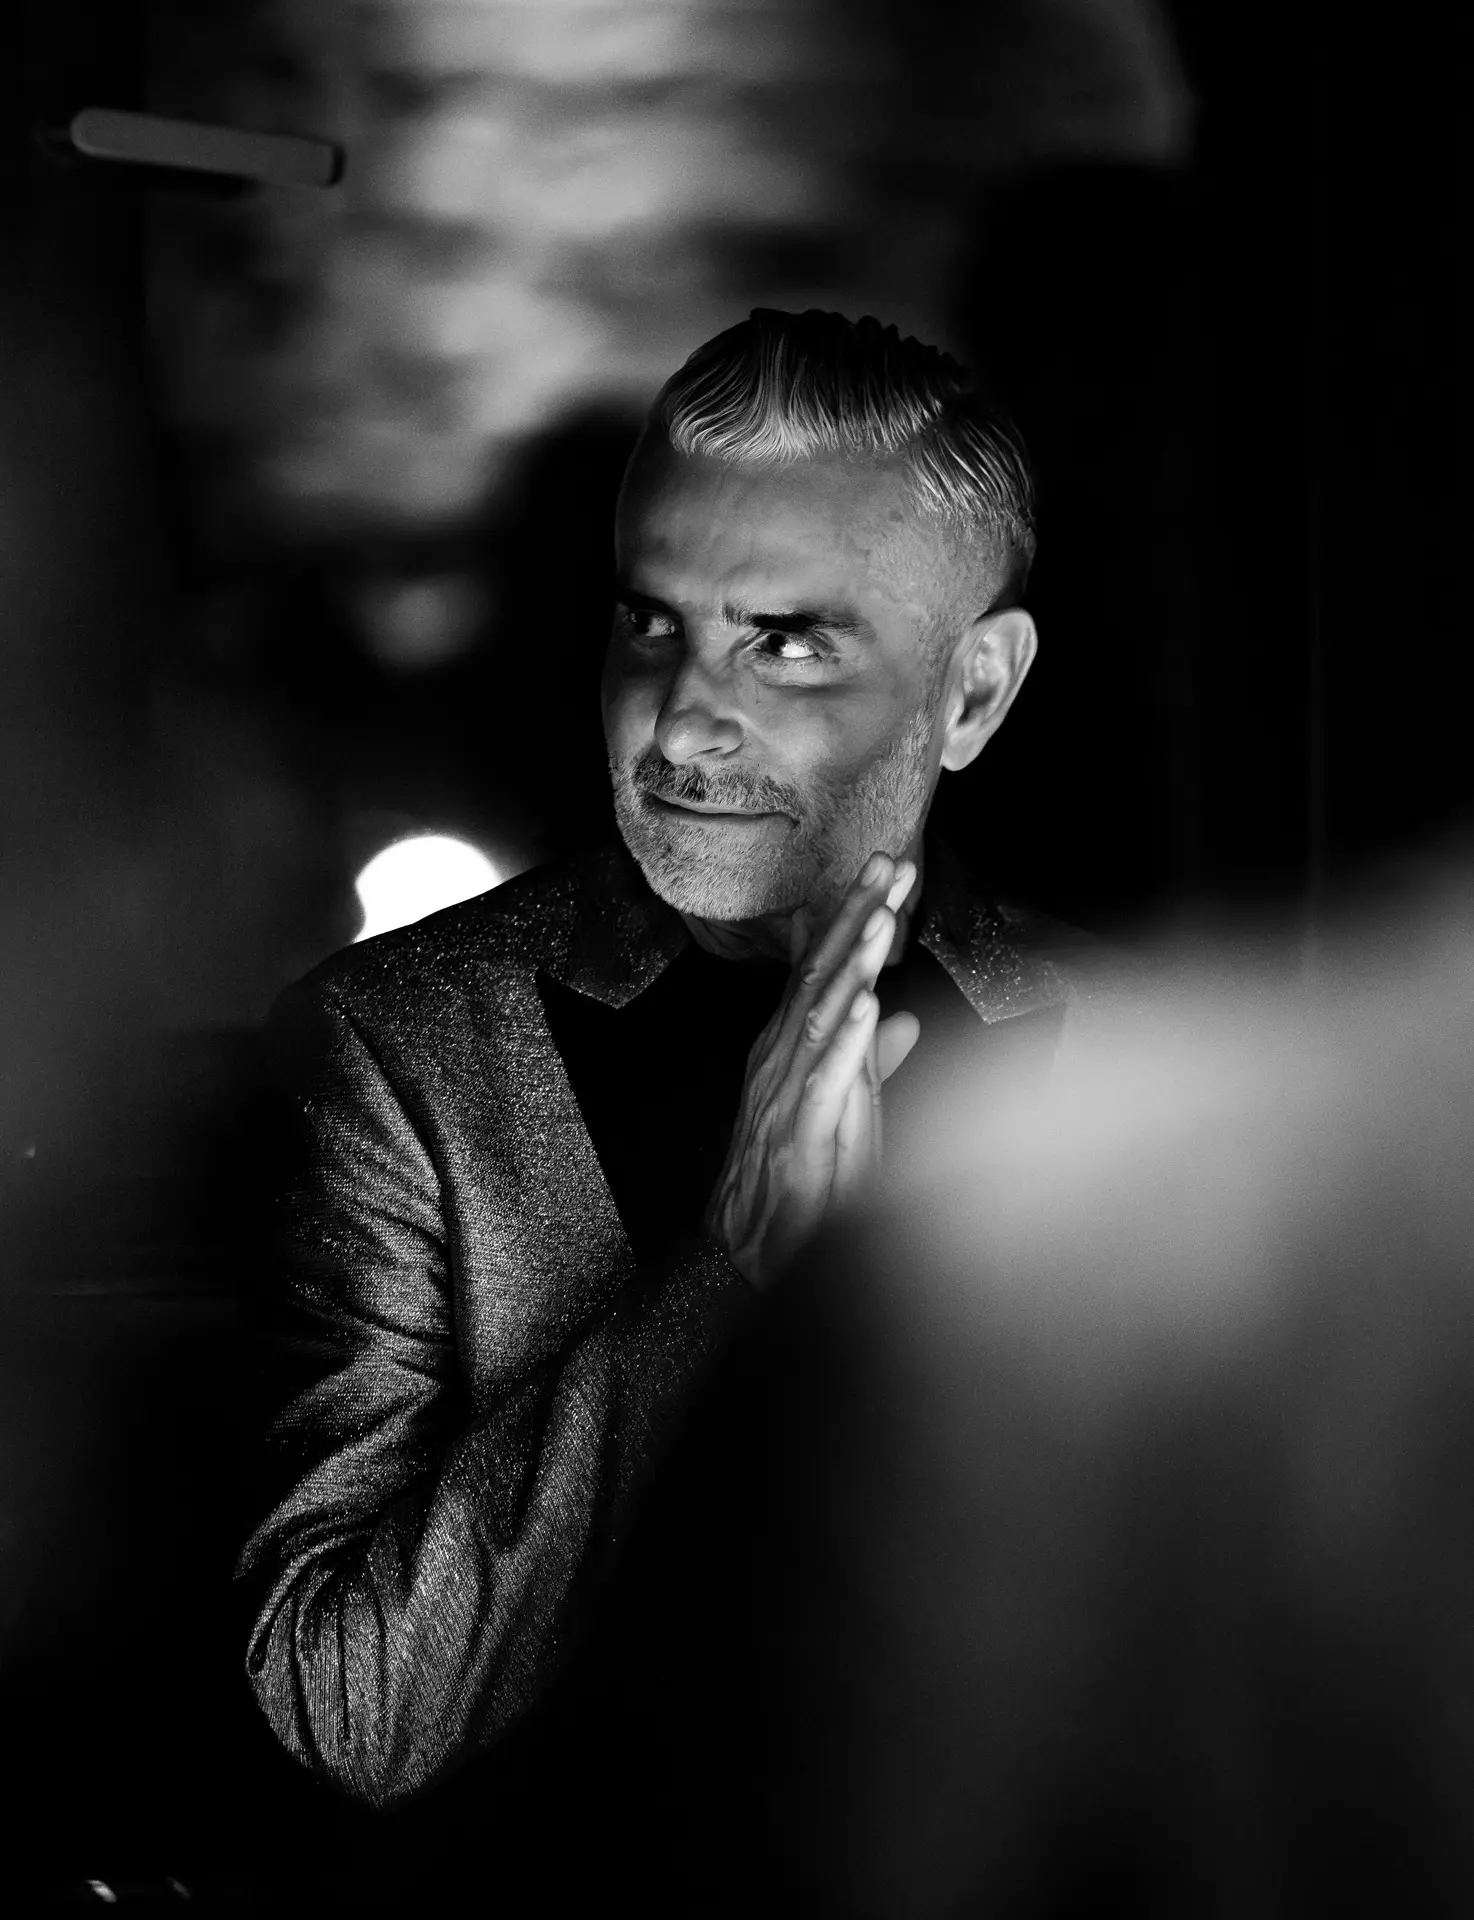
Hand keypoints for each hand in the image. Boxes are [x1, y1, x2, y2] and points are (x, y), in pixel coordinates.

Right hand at [705, 852, 921, 1290]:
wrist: (751, 1258)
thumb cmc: (798, 1184)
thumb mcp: (845, 1111)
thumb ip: (871, 1064)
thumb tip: (904, 1019)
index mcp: (788, 1050)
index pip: (822, 968)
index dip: (853, 916)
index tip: (886, 867)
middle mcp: (778, 1061)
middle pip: (819, 974)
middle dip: (856, 915)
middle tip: (891, 862)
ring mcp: (783, 1097)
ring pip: (819, 1015)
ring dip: (853, 962)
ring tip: (884, 916)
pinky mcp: (798, 1140)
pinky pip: (823, 1083)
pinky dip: (847, 1042)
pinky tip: (871, 1006)